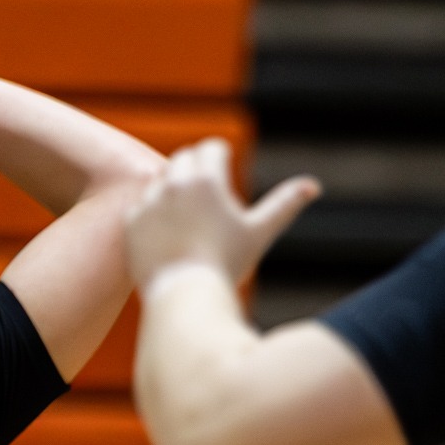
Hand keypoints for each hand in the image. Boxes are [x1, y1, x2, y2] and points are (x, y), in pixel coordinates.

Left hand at [124, 137, 319, 290]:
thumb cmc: (226, 265)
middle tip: (206, 188)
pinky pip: (140, 207)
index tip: (225, 165)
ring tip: (187, 213)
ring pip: (160, 181)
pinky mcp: (131, 223)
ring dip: (172, 189)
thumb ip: (284, 204)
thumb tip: (313, 185)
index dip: (221, 156)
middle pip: (184, 158)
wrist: (183, 297)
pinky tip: (165, 232)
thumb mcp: (259, 232)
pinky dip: (152, 214)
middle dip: (196, 168)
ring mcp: (149, 202)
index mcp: (206, 179)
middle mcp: (173, 184)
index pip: (212, 148)